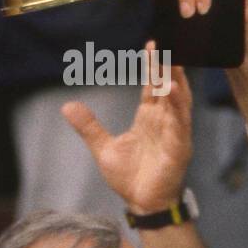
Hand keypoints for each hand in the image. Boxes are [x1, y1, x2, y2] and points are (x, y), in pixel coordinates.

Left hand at [63, 43, 191, 214]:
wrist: (141, 204)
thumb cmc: (129, 177)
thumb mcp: (103, 148)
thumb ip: (89, 126)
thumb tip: (67, 106)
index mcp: (149, 119)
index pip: (152, 86)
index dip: (152, 66)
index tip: (151, 44)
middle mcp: (164, 123)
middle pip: (168, 88)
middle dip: (168, 67)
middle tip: (167, 43)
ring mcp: (174, 135)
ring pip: (178, 103)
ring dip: (176, 83)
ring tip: (173, 63)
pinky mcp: (179, 149)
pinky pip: (180, 126)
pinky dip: (179, 109)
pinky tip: (175, 92)